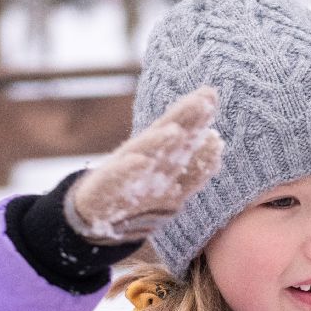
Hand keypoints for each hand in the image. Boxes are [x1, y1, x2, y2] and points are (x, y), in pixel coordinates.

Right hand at [66, 87, 223, 244]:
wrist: (94, 215)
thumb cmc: (136, 194)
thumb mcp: (169, 184)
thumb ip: (194, 168)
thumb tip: (216, 143)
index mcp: (160, 154)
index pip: (182, 131)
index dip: (197, 116)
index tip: (212, 94)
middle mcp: (144, 155)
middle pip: (166, 133)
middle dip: (183, 117)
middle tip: (202, 99)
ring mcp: (125, 168)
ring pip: (145, 152)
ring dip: (160, 142)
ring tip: (176, 132)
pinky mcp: (107, 184)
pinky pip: (120, 177)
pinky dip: (130, 169)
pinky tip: (142, 161)